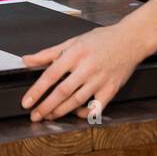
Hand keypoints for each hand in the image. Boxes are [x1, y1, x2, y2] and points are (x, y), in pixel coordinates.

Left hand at [19, 22, 150, 122]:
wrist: (130, 40)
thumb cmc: (101, 40)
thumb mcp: (73, 41)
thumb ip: (48, 53)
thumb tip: (27, 60)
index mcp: (75, 53)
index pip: (51, 74)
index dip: (37, 90)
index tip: (27, 102)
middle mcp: (87, 67)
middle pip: (62, 91)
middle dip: (46, 106)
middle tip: (35, 115)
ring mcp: (100, 79)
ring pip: (77, 100)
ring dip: (61, 111)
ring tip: (49, 116)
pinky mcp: (111, 88)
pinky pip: (97, 107)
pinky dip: (85, 113)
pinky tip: (76, 114)